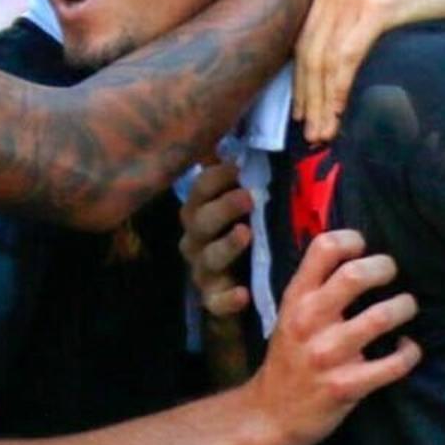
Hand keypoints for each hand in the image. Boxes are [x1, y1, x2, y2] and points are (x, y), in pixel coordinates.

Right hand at [181, 159, 257, 320]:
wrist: (241, 291)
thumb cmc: (244, 239)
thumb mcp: (242, 209)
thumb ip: (241, 181)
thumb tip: (246, 144)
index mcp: (200, 213)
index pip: (200, 189)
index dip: (216, 176)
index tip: (238, 167)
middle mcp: (196, 240)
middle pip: (200, 220)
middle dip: (223, 207)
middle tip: (248, 197)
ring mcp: (203, 271)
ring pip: (208, 257)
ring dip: (226, 244)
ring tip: (246, 234)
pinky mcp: (213, 300)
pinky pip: (215, 301)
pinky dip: (228, 298)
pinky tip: (242, 294)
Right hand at [243, 229, 418, 444]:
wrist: (269, 416)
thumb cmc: (287, 360)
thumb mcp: (288, 316)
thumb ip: (315, 288)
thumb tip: (356, 256)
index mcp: (296, 299)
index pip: (323, 249)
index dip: (351, 239)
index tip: (363, 247)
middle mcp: (309, 321)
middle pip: (355, 275)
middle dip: (384, 267)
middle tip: (392, 274)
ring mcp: (328, 355)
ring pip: (381, 317)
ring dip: (404, 307)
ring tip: (406, 308)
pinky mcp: (346, 386)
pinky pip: (393, 364)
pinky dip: (409, 352)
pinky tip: (407, 348)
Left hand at [296, 0, 444, 139]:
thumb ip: (359, 15)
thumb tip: (346, 57)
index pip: (306, 43)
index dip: (302, 84)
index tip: (302, 115)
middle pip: (310, 55)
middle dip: (310, 101)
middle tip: (314, 135)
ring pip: (325, 60)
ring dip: (323, 102)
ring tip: (326, 133)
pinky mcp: (377, 7)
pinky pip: (348, 55)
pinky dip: (340, 87)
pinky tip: (341, 110)